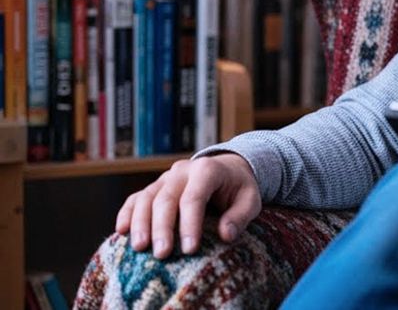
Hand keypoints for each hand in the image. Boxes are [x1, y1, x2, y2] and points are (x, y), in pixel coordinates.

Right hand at [115, 153, 260, 258]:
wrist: (228, 170)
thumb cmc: (238, 188)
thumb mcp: (250, 199)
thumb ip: (240, 216)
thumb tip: (226, 235)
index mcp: (207, 170)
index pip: (194, 198)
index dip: (190, 224)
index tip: (190, 249)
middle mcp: (182, 171)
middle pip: (166, 198)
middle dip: (162, 228)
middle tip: (162, 254)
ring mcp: (165, 178)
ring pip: (146, 198)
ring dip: (140, 223)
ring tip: (139, 248)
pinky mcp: (154, 187)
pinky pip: (136, 198)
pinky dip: (127, 213)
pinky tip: (121, 232)